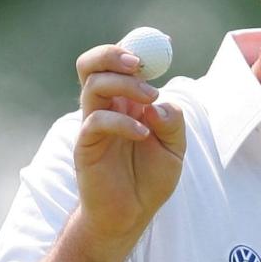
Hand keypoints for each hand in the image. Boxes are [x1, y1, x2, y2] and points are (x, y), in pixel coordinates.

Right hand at [73, 44, 185, 241]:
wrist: (131, 216)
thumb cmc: (151, 180)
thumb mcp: (175, 149)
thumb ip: (173, 123)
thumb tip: (158, 103)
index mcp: (126, 101)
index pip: (120, 63)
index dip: (136, 48)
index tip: (163, 45)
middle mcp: (106, 107)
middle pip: (92, 64)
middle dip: (112, 54)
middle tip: (138, 63)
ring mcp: (93, 125)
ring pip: (93, 85)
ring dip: (124, 84)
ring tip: (150, 99)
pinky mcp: (85, 146)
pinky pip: (96, 121)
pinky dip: (122, 122)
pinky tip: (143, 134)